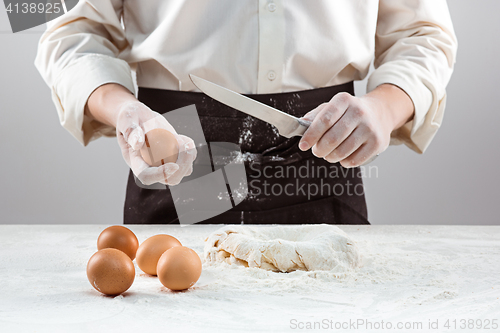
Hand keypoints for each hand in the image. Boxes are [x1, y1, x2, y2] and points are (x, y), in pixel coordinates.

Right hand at [115, 101, 196, 185]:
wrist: (140, 116)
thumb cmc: (130, 118)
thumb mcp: (126, 119)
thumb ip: (130, 130)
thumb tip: (137, 143)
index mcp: (137, 162)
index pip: (147, 176)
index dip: (160, 175)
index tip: (174, 166)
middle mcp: (151, 166)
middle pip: (170, 179)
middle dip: (183, 166)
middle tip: (185, 146)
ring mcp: (165, 162)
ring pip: (183, 171)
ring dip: (189, 157)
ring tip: (182, 139)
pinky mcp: (175, 155)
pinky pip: (188, 158)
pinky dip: (189, 149)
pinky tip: (183, 138)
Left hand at [298, 84, 413, 167]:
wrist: (380, 113)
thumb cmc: (349, 113)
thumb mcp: (332, 107)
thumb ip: (315, 116)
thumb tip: (300, 126)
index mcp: (344, 100)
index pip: (324, 120)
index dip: (311, 135)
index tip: (303, 145)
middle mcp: (359, 112)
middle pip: (332, 139)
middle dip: (319, 149)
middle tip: (317, 151)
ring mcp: (370, 128)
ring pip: (342, 152)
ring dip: (330, 157)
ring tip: (329, 154)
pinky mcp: (377, 143)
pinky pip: (354, 160)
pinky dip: (344, 162)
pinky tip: (343, 156)